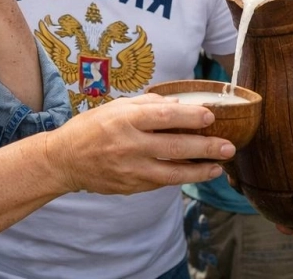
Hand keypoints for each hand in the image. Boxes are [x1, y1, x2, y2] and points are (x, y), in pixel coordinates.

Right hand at [44, 94, 235, 195]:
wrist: (64, 160)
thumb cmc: (91, 127)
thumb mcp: (115, 107)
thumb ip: (147, 104)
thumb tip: (179, 105)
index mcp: (125, 119)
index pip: (164, 117)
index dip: (190, 117)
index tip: (211, 116)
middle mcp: (129, 145)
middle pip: (174, 147)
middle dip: (205, 148)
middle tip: (228, 146)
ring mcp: (130, 169)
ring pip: (172, 173)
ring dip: (199, 171)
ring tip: (218, 167)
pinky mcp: (130, 186)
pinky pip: (161, 182)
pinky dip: (181, 178)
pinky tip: (197, 173)